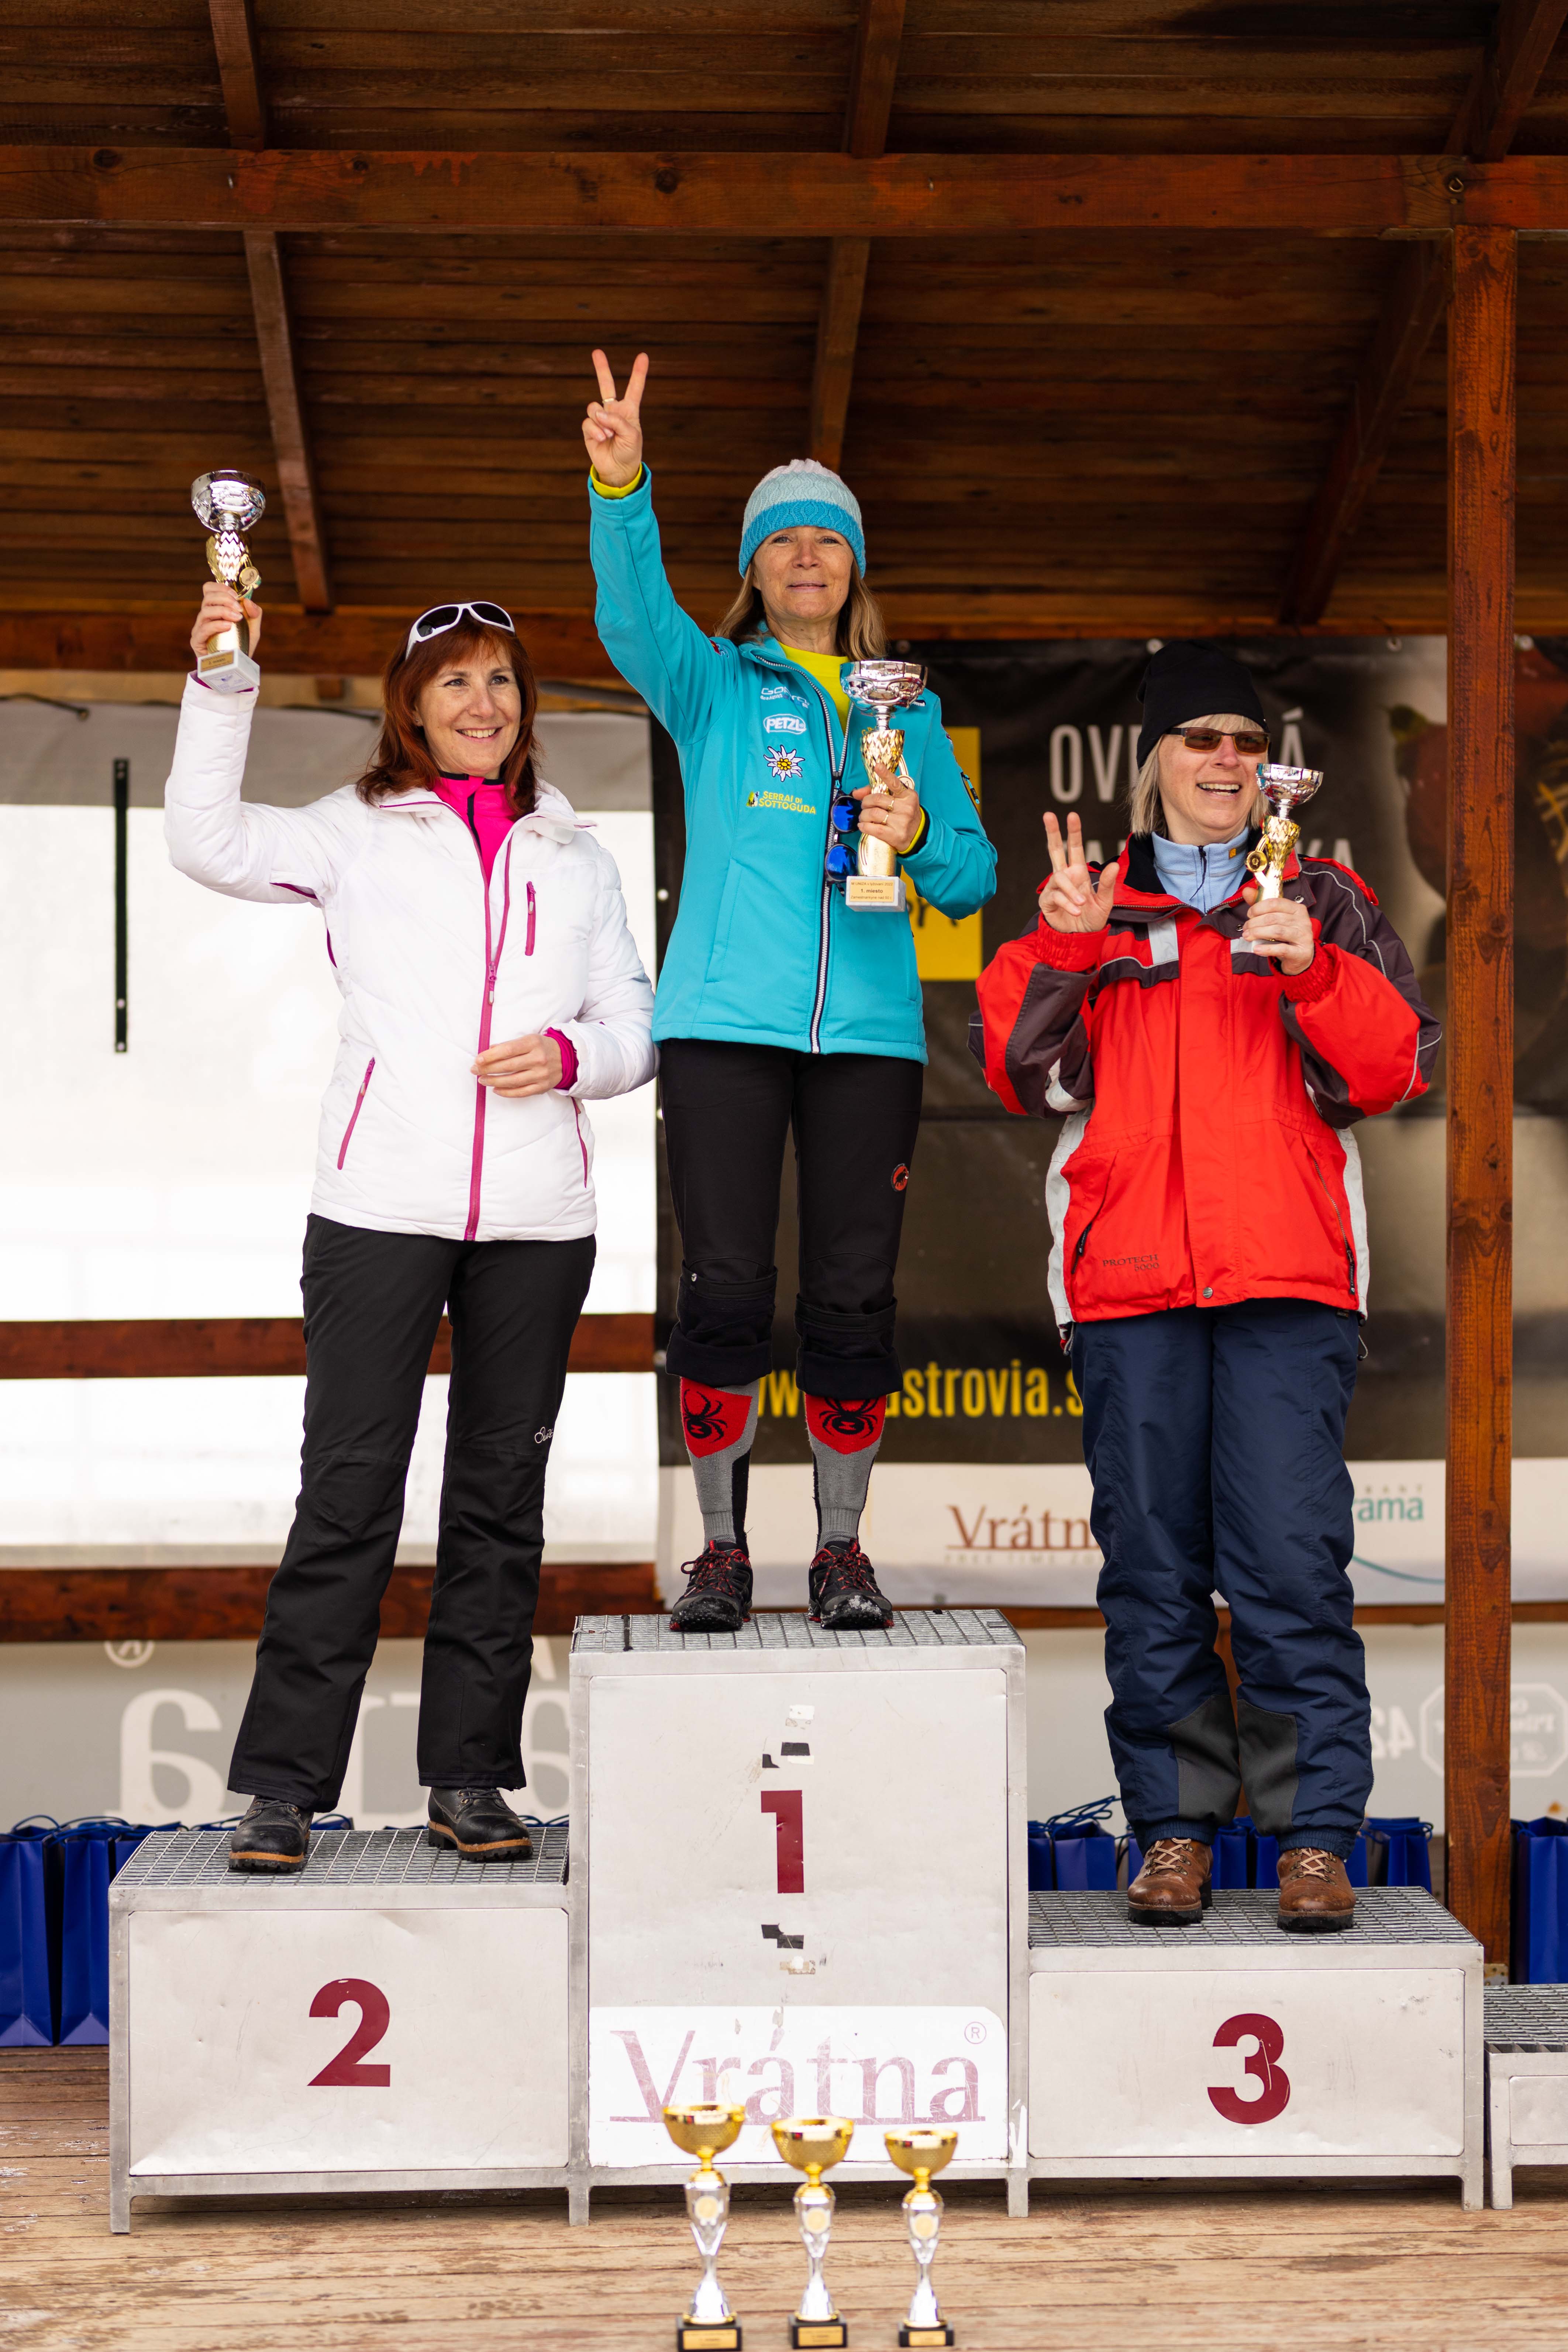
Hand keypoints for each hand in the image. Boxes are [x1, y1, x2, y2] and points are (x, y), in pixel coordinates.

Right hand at [191, 578, 261, 662]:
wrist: (236, 669)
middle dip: (224, 599)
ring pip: (205, 611)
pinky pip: (203, 629)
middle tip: (238, 608)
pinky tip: (228, 626)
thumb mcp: (253, 630)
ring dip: (223, 611)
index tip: (235, 594)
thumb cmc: (241, 647)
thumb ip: (254, 614)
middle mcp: (205, 617)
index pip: (209, 590)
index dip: (220, 587)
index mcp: (215, 610)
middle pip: (207, 598)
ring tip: (236, 618)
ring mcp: (199, 628)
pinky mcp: (197, 641)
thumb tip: (248, 601)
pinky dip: (216, 625)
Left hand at [473, 1032, 563, 1097]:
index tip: (478, 1060)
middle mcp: (538, 1059)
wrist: (567, 1058)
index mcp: (533, 1043)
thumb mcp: (528, 1040)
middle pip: (508, 1066)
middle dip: (488, 1069)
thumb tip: (488, 1051)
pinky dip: (506, 1092)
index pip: (507, 1050)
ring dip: (494, 1081)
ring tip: (482, 1080)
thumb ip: (509, 1045)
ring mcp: (541, 1074)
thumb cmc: (542, 1047)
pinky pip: (521, 1092)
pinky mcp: (543, 1086)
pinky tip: (496, 1090)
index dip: (490, 1056)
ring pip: (512, 1081)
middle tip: (475, 1071)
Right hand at [583, 348, 647, 486]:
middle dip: (602, 368)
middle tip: (596, 352)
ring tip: (609, 436)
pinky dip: (595, 430)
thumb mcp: (631, 435)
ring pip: (594, 407)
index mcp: (629, 411)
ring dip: (601, 422)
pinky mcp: (589, 429)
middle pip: (606, 385)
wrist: (618, 470)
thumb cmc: (630, 452)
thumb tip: (598, 414)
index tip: (643, 356)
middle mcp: (613, 411)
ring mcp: (600, 419)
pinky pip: (588, 422)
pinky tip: (603, 439)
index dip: (638, 373)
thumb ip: (617, 421)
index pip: (634, 389)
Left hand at [853, 775, 923, 855]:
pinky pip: (874, 828)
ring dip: (863, 815)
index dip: (885, 774)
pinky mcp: (896, 835)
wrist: (918, 834)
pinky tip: (863, 825)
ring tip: (864, 817)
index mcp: (907, 796)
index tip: (877, 766)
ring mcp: (901, 822)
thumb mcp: (897, 800)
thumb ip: (878, 792)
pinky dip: (864, 826)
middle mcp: (906, 807)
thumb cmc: (904, 815)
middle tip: (865, 805)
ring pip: (873, 813)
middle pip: (877, 799)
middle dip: (866, 802)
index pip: (894, 783)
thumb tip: (857, 793)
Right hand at [1039, 812, 1116, 932]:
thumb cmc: (1092, 919)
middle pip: (1055, 850)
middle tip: (1048, 814)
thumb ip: (1107, 884)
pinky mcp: (1047, 901)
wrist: (1080, 939)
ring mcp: (1054, 888)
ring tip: (1081, 904)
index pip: (1074, 848)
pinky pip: (1055, 896)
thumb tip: (1114, 864)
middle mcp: (1065, 877)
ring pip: (1058, 878)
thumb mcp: (1105, 902)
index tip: (1072, 815)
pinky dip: (1067, 903)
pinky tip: (1075, 911)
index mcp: (1078, 873)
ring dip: (1071, 891)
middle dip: (1052, 832)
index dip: (1073, 832)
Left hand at [1240, 885, 1315, 975]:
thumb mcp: (1275, 919)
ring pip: (1277, 931)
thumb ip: (1261, 905)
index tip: (1249, 915)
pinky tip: (1256, 949)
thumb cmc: (1285, 936)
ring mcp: (1303, 936)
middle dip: (1255, 923)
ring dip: (1258, 933)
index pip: (1275, 903)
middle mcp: (1303, 921)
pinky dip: (1267, 949)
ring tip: (1247, 937)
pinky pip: (1282, 949)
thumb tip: (1246, 891)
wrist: (1300, 957)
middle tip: (1245, 929)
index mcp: (1297, 909)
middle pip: (1273, 918)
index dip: (1258, 907)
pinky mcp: (1302, 952)